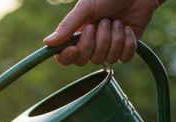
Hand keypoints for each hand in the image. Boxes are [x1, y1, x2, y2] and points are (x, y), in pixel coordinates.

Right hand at [43, 0, 160, 65]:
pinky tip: (128, 28)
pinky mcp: (127, 48)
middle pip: (87, 60)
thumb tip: (47, 43)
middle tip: (104, 21)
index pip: (66, 57)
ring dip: (115, 38)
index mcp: (78, 33)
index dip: (69, 57)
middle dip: (98, 41)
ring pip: (108, 58)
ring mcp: (110, 47)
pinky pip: (125, 58)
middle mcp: (92, 43)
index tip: (74, 48)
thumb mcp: (86, 7)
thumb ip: (67, 26)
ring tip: (117, 21)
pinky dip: (128, 42)